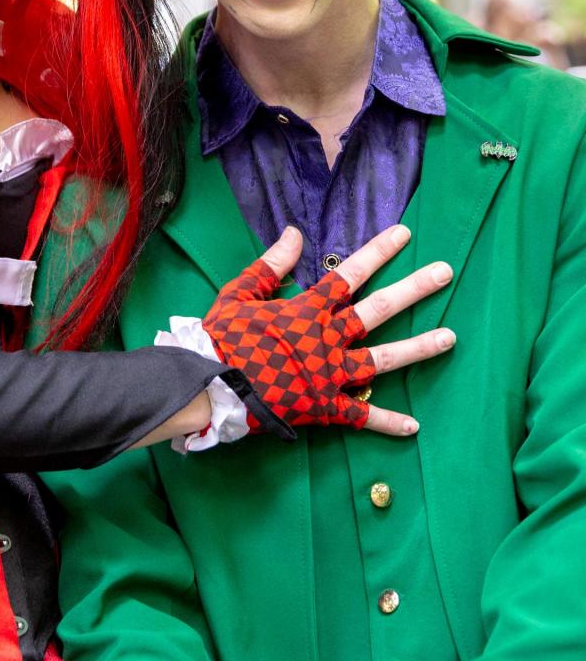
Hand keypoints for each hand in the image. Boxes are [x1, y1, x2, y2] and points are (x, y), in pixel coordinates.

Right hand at [203, 224, 453, 435]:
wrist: (211, 388)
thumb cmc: (221, 339)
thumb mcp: (239, 294)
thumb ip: (270, 265)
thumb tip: (295, 234)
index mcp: (306, 310)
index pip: (349, 274)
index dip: (378, 252)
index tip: (404, 235)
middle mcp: (326, 339)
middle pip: (378, 310)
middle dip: (413, 289)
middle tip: (445, 273)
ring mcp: (329, 374)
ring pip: (382, 360)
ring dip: (417, 349)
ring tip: (450, 338)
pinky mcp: (324, 407)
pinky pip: (360, 415)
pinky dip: (386, 422)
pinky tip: (414, 426)